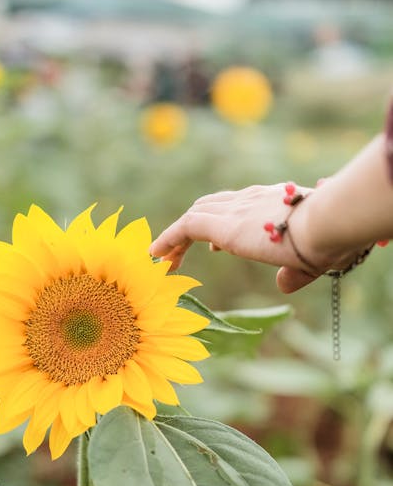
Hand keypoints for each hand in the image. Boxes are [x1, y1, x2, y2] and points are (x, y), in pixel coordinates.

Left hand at [150, 183, 372, 293]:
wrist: (328, 222)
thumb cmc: (331, 238)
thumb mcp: (312, 258)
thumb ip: (293, 273)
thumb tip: (282, 285)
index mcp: (272, 201)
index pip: (238, 206)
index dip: (222, 222)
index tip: (216, 245)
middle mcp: (250, 199)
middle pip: (211, 206)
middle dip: (194, 227)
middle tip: (181, 253)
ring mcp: (236, 209)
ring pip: (195, 215)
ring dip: (176, 237)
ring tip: (161, 259)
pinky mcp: (224, 225)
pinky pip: (186, 227)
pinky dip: (168, 239)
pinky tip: (155, 256)